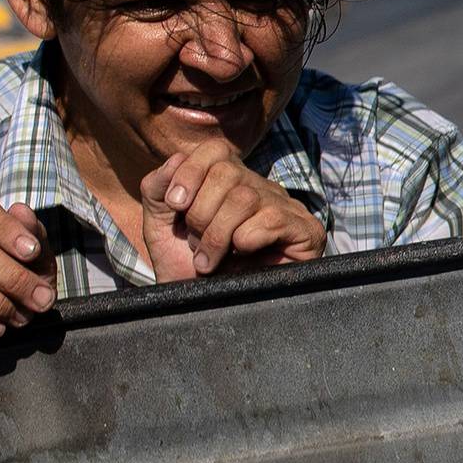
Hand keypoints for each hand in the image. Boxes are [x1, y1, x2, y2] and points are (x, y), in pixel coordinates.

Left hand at [139, 141, 325, 281]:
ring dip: (217, 235)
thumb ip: (157, 190)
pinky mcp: (305, 230)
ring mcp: (284, 208)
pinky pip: (270, 219)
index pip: (216, 150)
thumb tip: (175, 159)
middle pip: (227, 173)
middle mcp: (259, 189)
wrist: (207, 312)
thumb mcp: (162, 228)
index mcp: (228, 182)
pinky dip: (246, 241)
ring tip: (210, 261)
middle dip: (200, 213)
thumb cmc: (190, 271)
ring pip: (245, 198)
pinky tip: (244, 260)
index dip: (191, 172)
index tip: (175, 205)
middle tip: (197, 245)